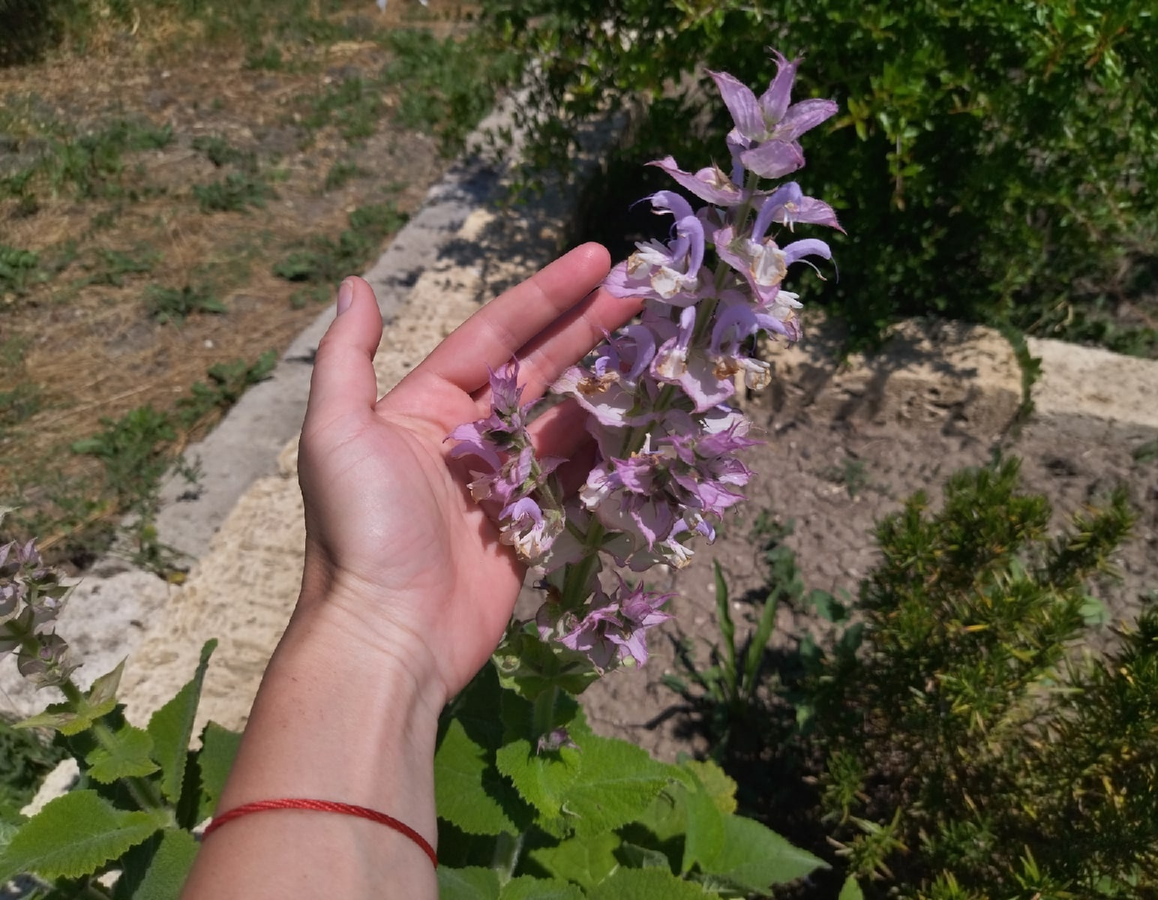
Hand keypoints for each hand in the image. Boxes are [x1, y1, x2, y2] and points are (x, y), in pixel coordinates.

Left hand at [294, 243, 640, 706]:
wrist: (388, 635)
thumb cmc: (361, 529)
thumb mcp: (338, 432)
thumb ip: (348, 357)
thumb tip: (355, 285)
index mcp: (425, 405)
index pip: (496, 334)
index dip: (546, 295)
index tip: (596, 259)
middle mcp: (467, 435)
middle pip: (539, 365)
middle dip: (587, 325)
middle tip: (640, 287)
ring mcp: (503, 481)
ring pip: (563, 415)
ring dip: (604, 377)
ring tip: (654, 340)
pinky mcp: (530, 525)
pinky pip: (575, 473)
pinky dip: (606, 442)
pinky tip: (640, 411)